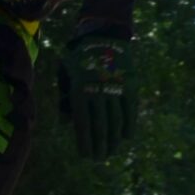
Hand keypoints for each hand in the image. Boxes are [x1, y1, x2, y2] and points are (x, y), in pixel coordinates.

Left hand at [58, 26, 135, 157]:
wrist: (104, 35)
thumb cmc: (78, 57)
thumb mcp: (65, 75)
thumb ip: (64, 99)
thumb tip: (66, 124)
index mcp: (79, 90)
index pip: (82, 123)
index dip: (84, 141)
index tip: (85, 155)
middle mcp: (98, 92)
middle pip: (100, 126)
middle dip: (99, 145)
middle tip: (99, 160)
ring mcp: (115, 88)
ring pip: (115, 120)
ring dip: (113, 139)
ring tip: (111, 152)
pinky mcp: (130, 85)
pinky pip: (130, 110)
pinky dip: (129, 124)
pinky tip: (126, 137)